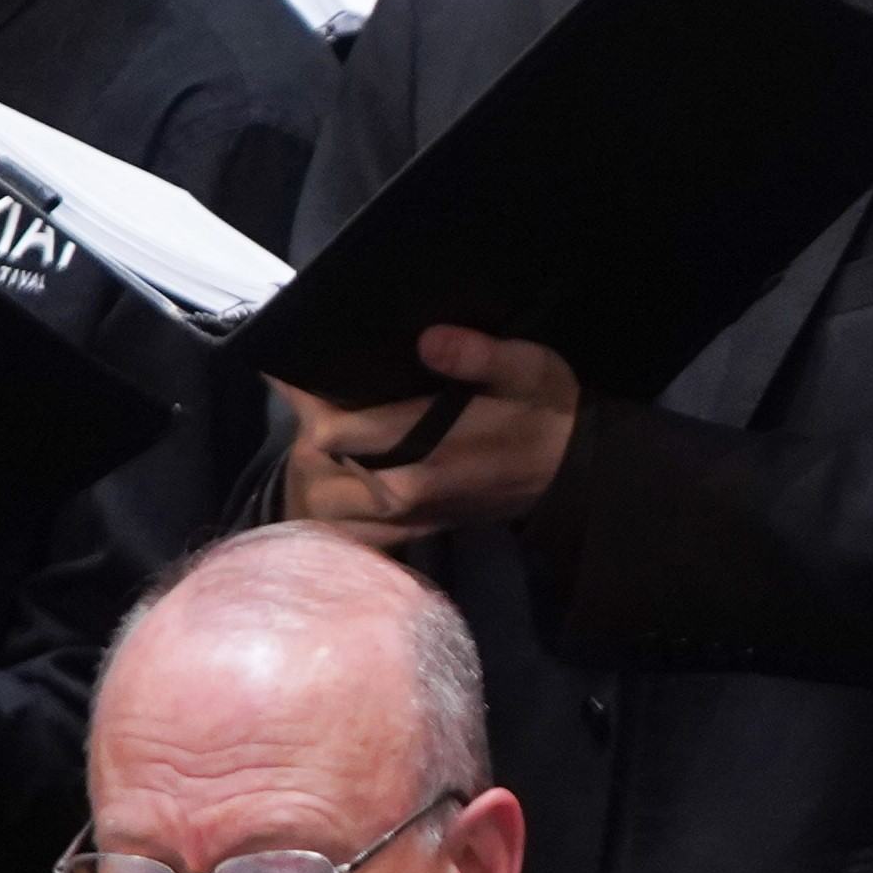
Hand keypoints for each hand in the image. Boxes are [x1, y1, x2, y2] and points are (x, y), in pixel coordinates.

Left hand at [276, 326, 581, 541]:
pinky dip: (333, 514)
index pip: (332, 429)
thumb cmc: (548, 411)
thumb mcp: (526, 368)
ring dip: (313, 474)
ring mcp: (409, 519)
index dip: (304, 397)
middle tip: (311, 396)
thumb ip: (476, 355)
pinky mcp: (418, 530)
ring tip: (321, 437)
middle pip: (318, 468)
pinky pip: (355, 533)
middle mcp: (404, 493)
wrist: (579, 470)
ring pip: (327, 507)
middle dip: (306, 432)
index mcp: (421, 452)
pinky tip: (336, 483)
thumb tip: (429, 339)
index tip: (293, 366)